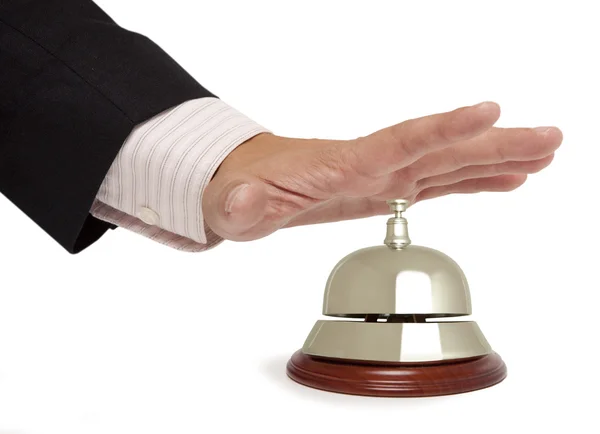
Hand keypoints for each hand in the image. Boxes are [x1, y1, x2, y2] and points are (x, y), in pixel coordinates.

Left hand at [202, 102, 561, 240]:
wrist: (238, 183)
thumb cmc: (238, 192)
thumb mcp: (231, 206)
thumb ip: (241, 206)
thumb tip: (245, 205)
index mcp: (341, 166)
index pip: (402, 142)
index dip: (445, 129)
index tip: (490, 112)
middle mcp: (370, 165)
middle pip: (442, 150)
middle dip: (496, 144)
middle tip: (550, 138)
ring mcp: (380, 176)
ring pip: (447, 165)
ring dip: (495, 160)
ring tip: (544, 155)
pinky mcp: (382, 188)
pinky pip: (435, 183)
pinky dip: (471, 180)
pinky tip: (502, 181)